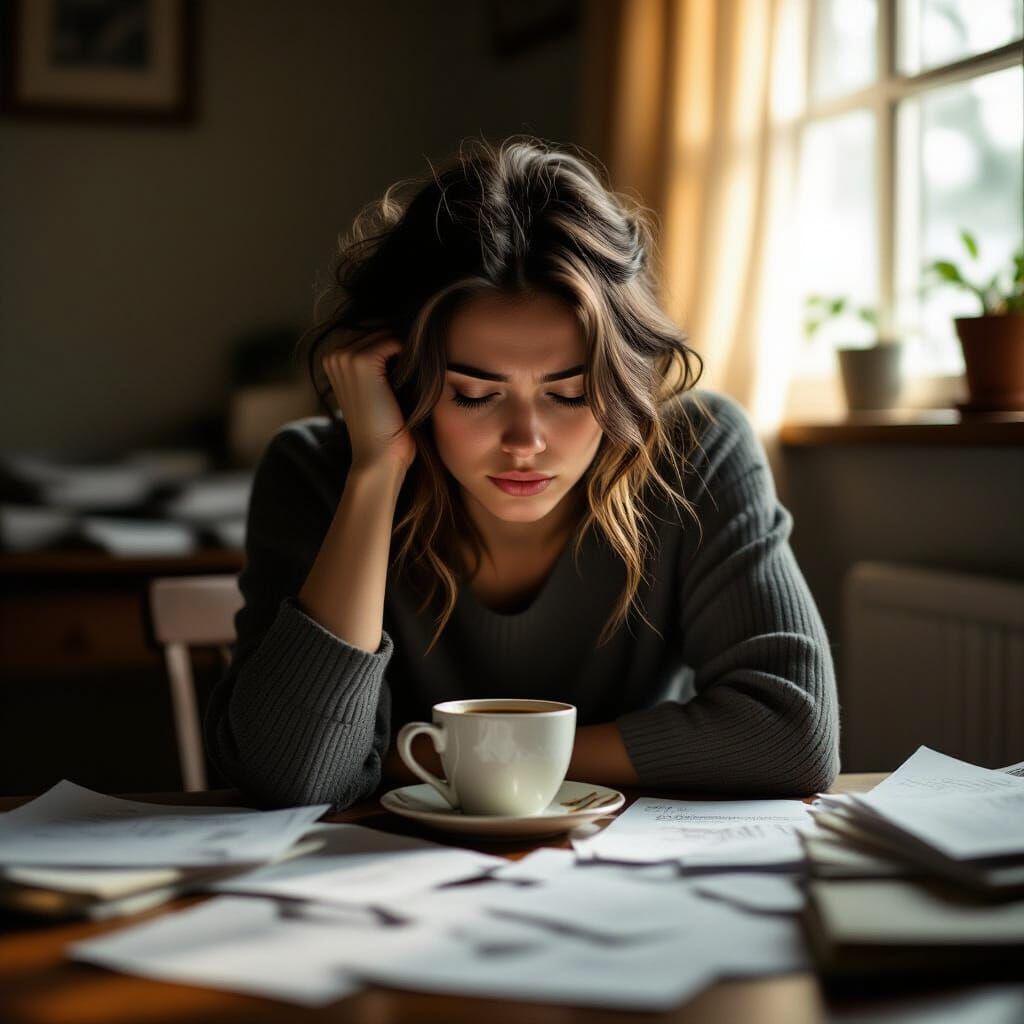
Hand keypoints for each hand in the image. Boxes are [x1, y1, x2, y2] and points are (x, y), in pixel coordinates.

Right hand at [321, 329, 416, 473]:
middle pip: (381, 330)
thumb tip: (413, 333)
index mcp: (334, 359)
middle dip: (402, 346)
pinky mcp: (360, 361)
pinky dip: (410, 357)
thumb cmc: (386, 427)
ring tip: (415, 380)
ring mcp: (344, 356)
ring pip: (387, 334)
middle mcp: (334, 354)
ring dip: (407, 352)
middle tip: (416, 375)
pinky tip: (413, 381)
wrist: (379, 457)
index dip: (396, 347)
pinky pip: (394, 340)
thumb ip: (386, 362)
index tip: (409, 372)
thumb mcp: (381, 389)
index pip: (373, 333)